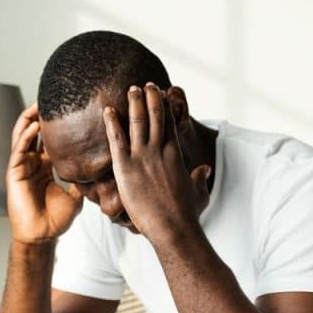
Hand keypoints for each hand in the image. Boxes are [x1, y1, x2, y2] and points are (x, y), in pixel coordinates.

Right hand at [6, 102, 82, 243]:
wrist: (43, 236)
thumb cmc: (57, 218)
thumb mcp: (77, 193)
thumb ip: (84, 178)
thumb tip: (103, 168)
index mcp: (46, 166)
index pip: (50, 139)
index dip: (57, 125)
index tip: (70, 109)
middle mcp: (33, 162)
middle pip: (35, 131)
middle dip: (41, 114)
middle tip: (53, 97)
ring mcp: (22, 166)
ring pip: (23, 135)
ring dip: (30, 118)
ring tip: (40, 103)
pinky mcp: (14, 173)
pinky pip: (19, 150)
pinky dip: (26, 137)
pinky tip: (35, 126)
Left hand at [102, 83, 211, 243]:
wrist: (173, 228)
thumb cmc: (187, 214)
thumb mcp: (199, 192)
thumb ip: (200, 178)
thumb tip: (205, 169)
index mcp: (175, 154)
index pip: (170, 123)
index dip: (165, 106)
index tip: (162, 94)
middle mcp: (159, 150)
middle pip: (154, 116)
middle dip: (150, 97)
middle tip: (146, 84)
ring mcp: (142, 157)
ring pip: (137, 122)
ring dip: (134, 103)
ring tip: (131, 89)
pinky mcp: (126, 167)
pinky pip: (116, 139)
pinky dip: (111, 122)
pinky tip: (107, 109)